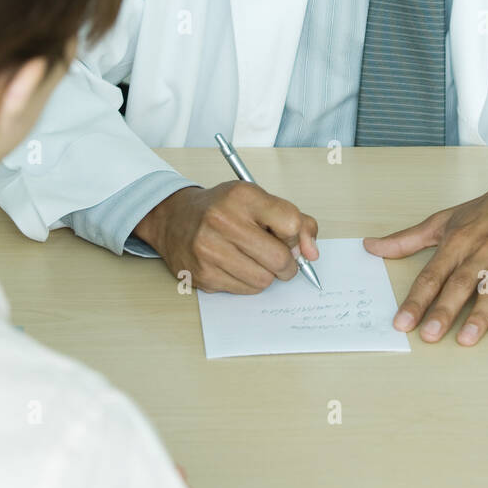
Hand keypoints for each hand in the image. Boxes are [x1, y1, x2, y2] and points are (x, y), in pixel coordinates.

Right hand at [134, 182, 318, 293]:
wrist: (174, 218)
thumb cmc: (223, 209)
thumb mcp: (258, 200)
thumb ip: (296, 220)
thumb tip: (312, 253)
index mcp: (242, 196)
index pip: (290, 223)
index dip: (296, 236)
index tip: (288, 238)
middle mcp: (222, 221)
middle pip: (279, 258)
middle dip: (288, 264)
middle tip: (281, 259)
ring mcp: (209, 250)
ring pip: (264, 280)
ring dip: (268, 275)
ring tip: (255, 260)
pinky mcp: (203, 275)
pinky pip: (246, 291)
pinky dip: (249, 283)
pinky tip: (237, 266)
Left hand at [363, 166, 487, 345]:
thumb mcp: (445, 219)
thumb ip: (407, 239)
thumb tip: (371, 246)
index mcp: (458, 241)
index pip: (432, 274)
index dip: (416, 300)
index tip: (401, 322)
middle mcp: (482, 251)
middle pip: (459, 284)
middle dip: (443, 311)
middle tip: (428, 335)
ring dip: (479, 315)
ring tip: (465, 339)